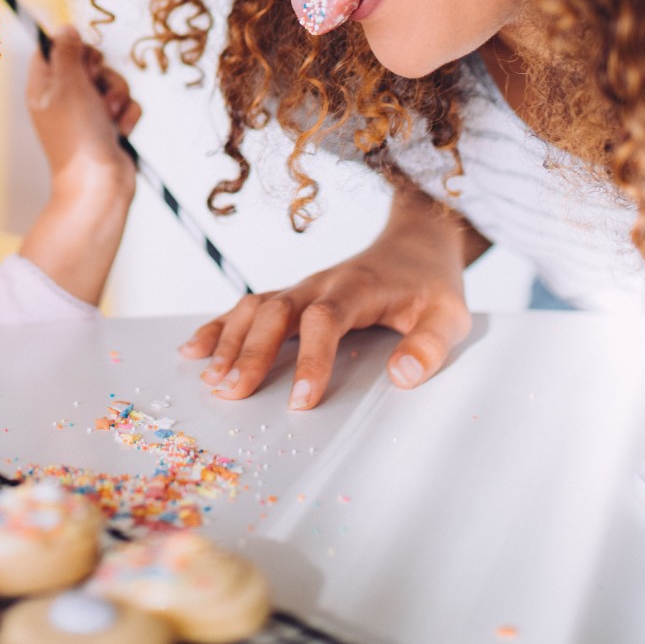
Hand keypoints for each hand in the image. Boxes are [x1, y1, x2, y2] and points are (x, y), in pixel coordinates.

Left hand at [17, 28, 139, 304]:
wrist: (98, 183)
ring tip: (110, 114)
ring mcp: (86, 114)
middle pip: (88, 63)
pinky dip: (126, 114)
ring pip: (111, 83)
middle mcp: (63, 98)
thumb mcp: (69, 84)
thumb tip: (65, 29)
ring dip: (117, 94)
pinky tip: (120, 129)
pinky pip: (125, 105)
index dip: (71, 48)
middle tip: (95, 87)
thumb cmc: (77, 137)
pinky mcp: (108, 127)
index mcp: (43, 87)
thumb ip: (67, 52)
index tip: (82, 57)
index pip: (52, 51)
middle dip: (102, 72)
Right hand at [179, 186, 476, 409]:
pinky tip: (194, 350)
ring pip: (254, 307)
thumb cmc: (431, 285)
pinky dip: (218, 327)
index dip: (311, 358)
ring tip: (211, 380)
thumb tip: (402, 378)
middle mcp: (320, 283)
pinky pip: (247, 306)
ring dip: (230, 342)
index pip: (326, 319)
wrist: (415, 242)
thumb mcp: (450, 316)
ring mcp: (301, 287)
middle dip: (252, 353)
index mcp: (357, 287)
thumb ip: (430, 346)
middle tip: (233, 394)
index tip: (302, 401)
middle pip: (276, 312)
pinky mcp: (291, 295)